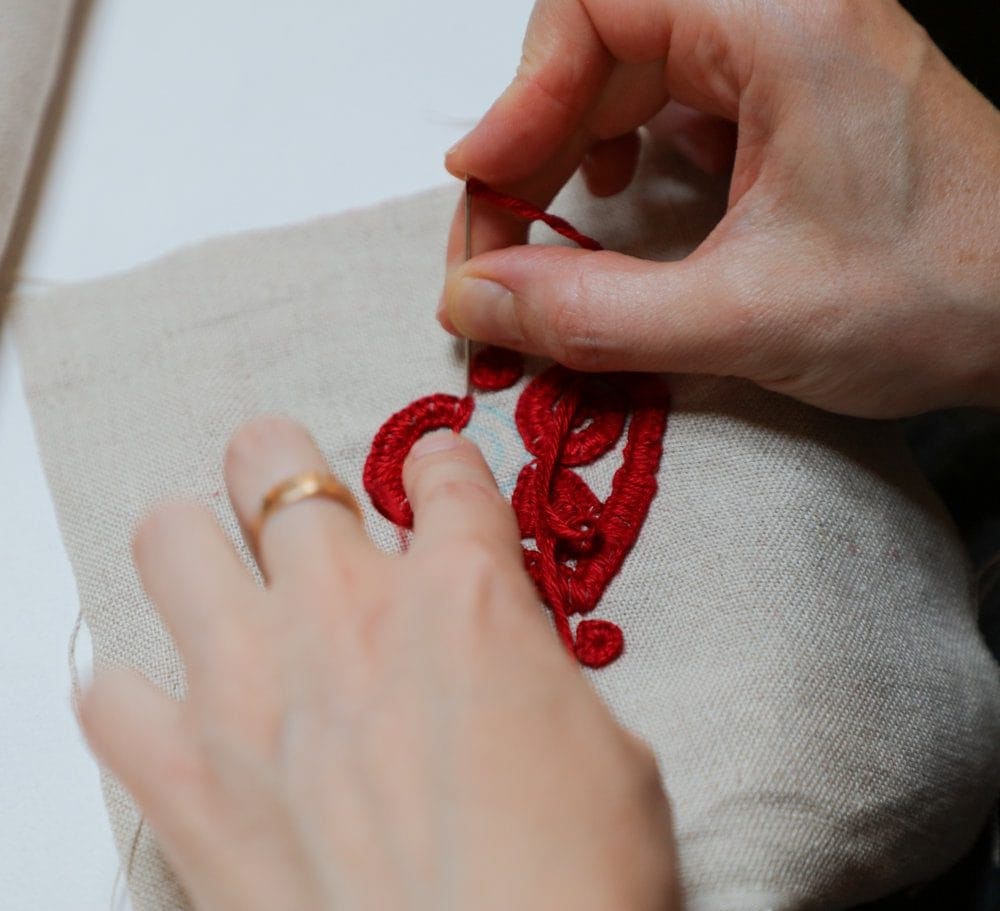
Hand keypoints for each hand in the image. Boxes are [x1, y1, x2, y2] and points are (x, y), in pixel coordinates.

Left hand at [79, 417, 677, 910]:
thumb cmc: (573, 880)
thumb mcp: (605, 748)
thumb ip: (535, 675)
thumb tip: (510, 668)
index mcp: (466, 597)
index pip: (444, 472)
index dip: (442, 466)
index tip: (434, 479)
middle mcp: (348, 615)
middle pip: (275, 463)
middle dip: (283, 465)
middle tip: (294, 497)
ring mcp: (253, 688)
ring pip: (170, 539)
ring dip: (196, 547)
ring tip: (222, 584)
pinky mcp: (187, 781)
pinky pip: (109, 696)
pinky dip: (134, 697)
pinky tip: (175, 717)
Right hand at [439, 0, 999, 417]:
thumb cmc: (942, 293)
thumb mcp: (747, 318)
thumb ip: (596, 315)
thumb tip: (478, 300)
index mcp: (782, 20)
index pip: (596, 4)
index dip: (521, 95)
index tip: (483, 184)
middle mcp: (782, 16)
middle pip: (601, 41)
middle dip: (535, 140)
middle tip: (501, 242)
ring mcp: (787, 57)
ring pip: (630, 70)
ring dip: (572, 146)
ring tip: (553, 220)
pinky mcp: (788, 103)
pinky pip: (674, 98)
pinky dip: (626, 148)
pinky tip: (626, 195)